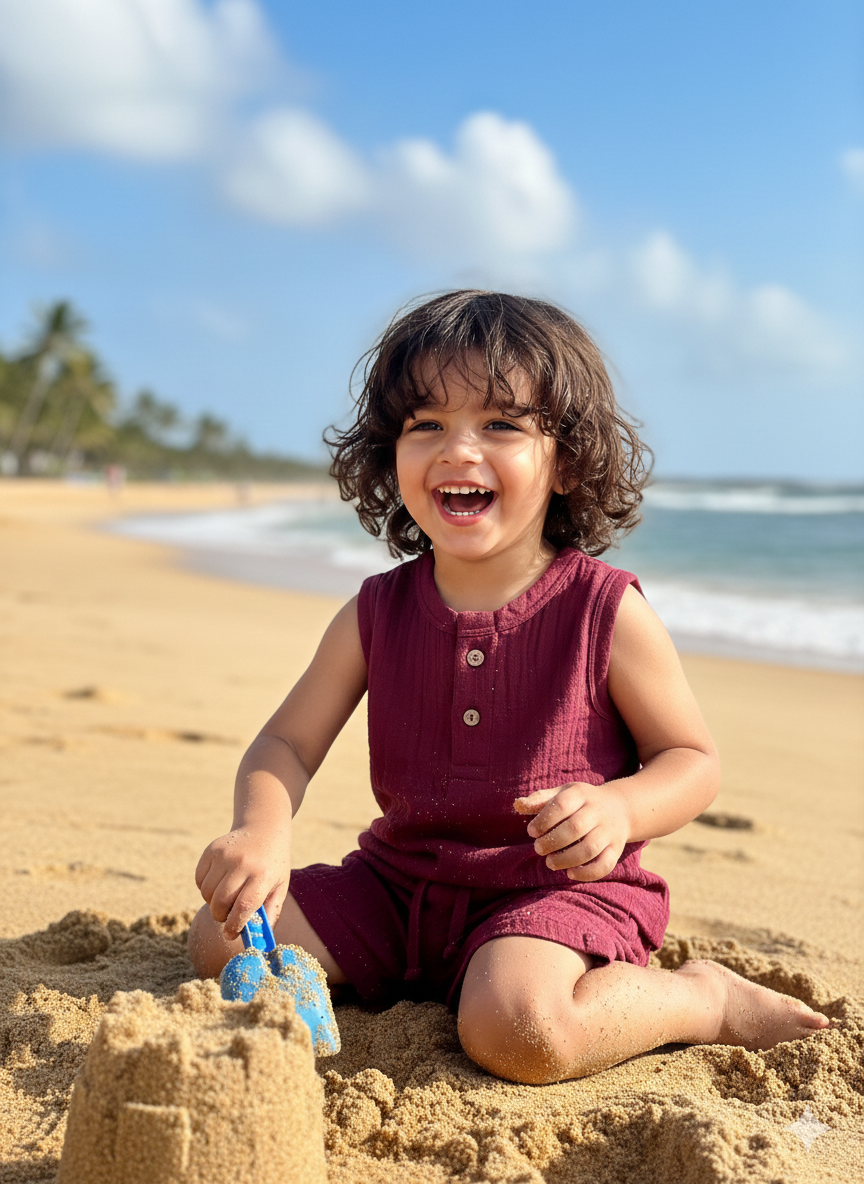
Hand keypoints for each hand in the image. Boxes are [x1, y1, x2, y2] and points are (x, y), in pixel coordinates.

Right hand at [195, 825, 290, 939]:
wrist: (264, 829)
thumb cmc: (273, 865)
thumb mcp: (280, 887)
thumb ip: (270, 913)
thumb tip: (257, 941)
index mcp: (263, 875)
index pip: (243, 906)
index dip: (234, 925)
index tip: (230, 934)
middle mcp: (242, 864)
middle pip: (220, 902)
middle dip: (221, 916)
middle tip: (227, 915)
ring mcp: (225, 855)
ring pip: (207, 893)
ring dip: (212, 902)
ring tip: (226, 897)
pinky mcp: (211, 850)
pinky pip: (199, 879)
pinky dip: (204, 888)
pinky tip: (218, 882)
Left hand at [513, 781, 630, 881]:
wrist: (621, 808)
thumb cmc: (582, 802)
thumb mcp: (564, 793)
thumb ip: (540, 799)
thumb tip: (518, 805)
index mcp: (581, 794)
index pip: (562, 805)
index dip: (544, 820)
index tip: (531, 831)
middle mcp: (597, 812)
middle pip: (575, 828)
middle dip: (553, 841)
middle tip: (538, 849)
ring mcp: (609, 832)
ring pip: (590, 848)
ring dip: (566, 859)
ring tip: (550, 862)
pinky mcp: (616, 849)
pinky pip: (605, 865)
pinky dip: (587, 873)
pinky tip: (570, 873)